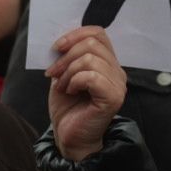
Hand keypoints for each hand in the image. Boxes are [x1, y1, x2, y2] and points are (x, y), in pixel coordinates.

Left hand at [45, 26, 126, 160]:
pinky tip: (70, 92)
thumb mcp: (63, 75)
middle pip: (93, 44)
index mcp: (108, 64)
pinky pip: (91, 76)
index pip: (99, 34)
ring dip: (68, 71)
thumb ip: (67, 57)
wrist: (69, 137)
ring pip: (90, 59)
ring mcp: (118, 85)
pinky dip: (74, 81)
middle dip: (66, 56)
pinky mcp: (113, 98)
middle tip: (53, 73)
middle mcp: (117, 72)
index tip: (56, 48)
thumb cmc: (68, 108)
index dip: (75, 34)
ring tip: (62, 86)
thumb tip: (60, 41)